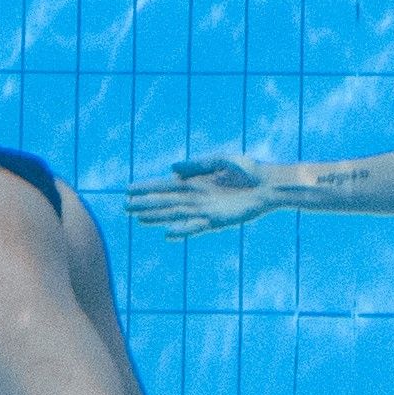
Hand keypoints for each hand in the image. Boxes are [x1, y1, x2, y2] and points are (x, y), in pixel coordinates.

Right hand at [120, 157, 285, 236]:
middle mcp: (196, 197)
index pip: (165, 185)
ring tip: (139, 219)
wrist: (268, 185)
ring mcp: (205, 210)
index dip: (147, 187)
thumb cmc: (247, 169)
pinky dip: (182, 231)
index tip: (129, 189)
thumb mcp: (221, 160)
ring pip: (175, 215)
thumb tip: (172, 169)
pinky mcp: (217, 220)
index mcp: (196, 181)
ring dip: (158, 218)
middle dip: (146, 204)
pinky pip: (195, 227)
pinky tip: (167, 234)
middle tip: (125, 207)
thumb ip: (197, 165)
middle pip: (166, 201)